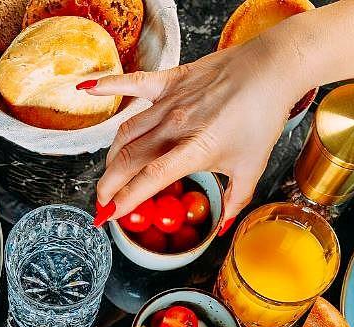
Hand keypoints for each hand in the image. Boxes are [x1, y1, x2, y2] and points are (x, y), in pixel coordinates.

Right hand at [86, 31, 308, 226]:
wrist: (270, 70)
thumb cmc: (262, 118)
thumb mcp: (251, 169)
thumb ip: (233, 202)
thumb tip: (220, 229)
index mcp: (196, 149)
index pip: (150, 179)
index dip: (126, 199)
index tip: (110, 215)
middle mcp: (177, 125)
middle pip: (129, 159)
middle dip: (109, 185)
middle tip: (101, 204)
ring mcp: (170, 101)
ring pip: (126, 131)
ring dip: (111, 157)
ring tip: (107, 176)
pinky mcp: (170, 80)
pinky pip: (132, 83)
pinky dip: (107, 87)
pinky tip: (83, 90)